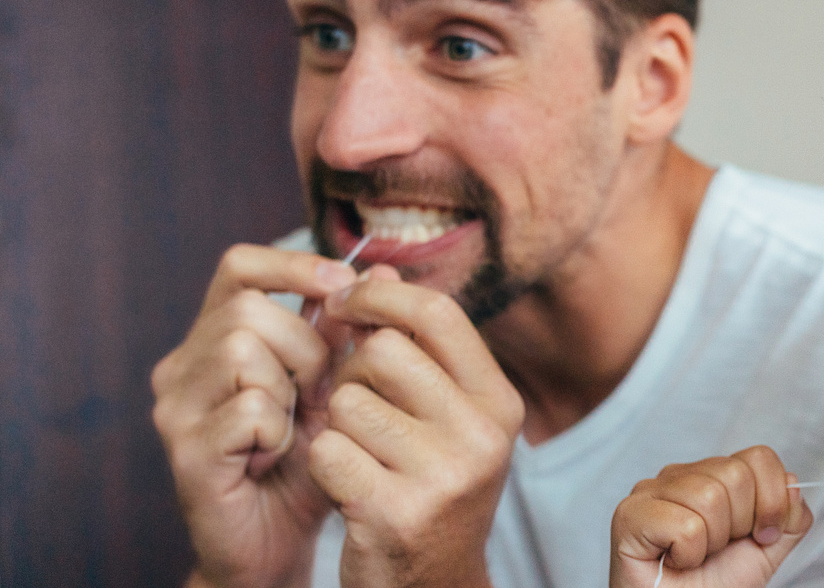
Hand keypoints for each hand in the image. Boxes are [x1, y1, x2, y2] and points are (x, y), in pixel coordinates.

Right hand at [151, 244, 356, 587]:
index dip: (291, 266)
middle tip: (316, 395)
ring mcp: (176, 407)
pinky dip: (276, 432)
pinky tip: (273, 458)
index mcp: (213, 340)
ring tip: (291, 429)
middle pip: (248, 309)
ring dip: (289, 390)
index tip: (339, 284)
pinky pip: (248, 408)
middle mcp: (182, 366)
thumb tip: (380, 270)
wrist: (277, 545)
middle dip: (303, 347)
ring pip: (242, 349)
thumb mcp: (335, 390)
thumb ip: (347, 334)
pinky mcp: (184, 449)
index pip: (238, 267)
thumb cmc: (307, 464)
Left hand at [307, 266, 525, 587]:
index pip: (437, 314)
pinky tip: (347, 486)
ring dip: (335, 425)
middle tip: (357, 409)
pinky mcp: (395, 512)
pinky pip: (327, 450)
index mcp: (500, 404)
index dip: (379, 296)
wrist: (431, 584)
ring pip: (347, 402)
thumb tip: (374, 268)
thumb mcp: (444, 417)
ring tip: (359, 455)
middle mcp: (483, 437)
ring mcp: (443, 477)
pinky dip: (323, 465)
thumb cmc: (429, 489)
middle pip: (383, 352)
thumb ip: (415, 347)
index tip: (341, 302)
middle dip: (352, 374)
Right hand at [609, 446, 813, 587]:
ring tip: (693, 556)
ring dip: (712, 542)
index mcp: (713, 475)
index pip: (758, 457)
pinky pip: (685, 525)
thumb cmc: (715, 585)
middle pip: (735, 474)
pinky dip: (689, 555)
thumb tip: (793, 483)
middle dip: (739, 525)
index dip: (771, 501)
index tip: (761, 536)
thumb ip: (789, 517)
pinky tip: (674, 560)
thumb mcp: (766, 550)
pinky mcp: (630, 514)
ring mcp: (650, 490)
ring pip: (708, 497)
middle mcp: (680, 475)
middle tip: (717, 549)